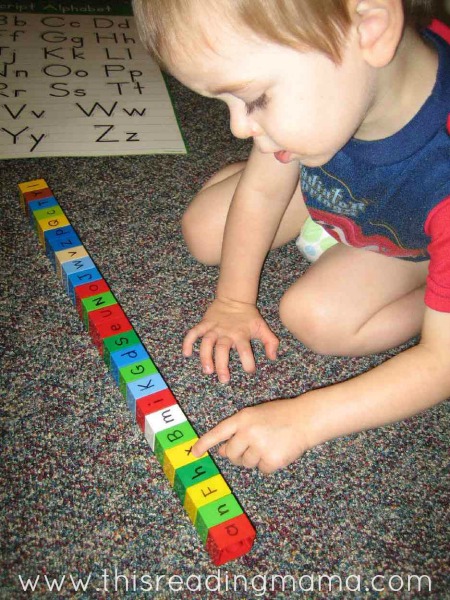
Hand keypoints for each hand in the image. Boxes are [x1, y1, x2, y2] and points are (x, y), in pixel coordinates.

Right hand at [183, 297, 278, 382]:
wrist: (234, 298)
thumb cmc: (249, 316)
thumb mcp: (262, 327)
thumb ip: (271, 342)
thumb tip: (273, 357)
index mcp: (241, 334)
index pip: (245, 349)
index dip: (248, 361)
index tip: (249, 371)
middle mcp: (226, 332)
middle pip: (222, 349)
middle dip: (222, 364)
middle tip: (224, 379)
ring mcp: (214, 328)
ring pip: (207, 343)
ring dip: (205, 356)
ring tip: (207, 370)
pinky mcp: (204, 324)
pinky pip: (194, 332)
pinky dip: (188, 342)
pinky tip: (186, 353)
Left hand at [192, 397, 311, 473]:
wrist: (306, 419)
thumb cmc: (280, 415)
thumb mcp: (255, 416)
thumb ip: (238, 431)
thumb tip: (223, 451)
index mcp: (243, 418)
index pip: (218, 432)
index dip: (204, 443)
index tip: (193, 453)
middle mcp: (248, 432)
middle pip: (231, 454)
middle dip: (238, 455)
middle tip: (252, 448)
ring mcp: (259, 446)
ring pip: (247, 463)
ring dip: (256, 458)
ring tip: (270, 444)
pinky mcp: (271, 460)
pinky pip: (262, 470)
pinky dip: (269, 465)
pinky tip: (278, 451)